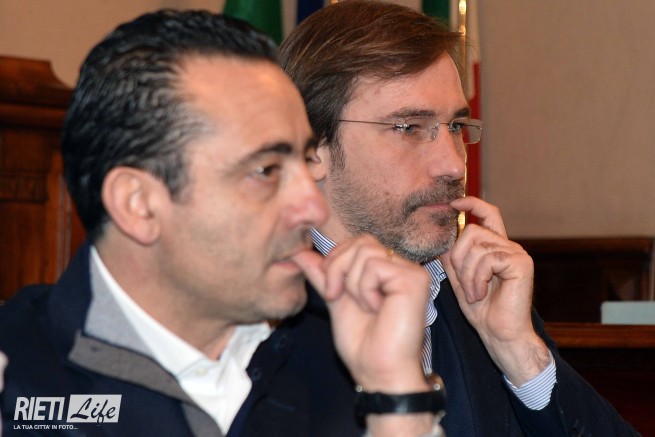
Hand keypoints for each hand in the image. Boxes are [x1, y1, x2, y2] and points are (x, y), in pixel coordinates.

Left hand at [292, 235, 429, 391]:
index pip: (357, 242)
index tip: (332, 291)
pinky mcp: (414, 279)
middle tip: (339, 297)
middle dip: (338, 268)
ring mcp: (410, 271)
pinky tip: (377, 308)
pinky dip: (364, 289)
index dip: (335, 262)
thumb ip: (322, 274)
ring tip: (365, 307)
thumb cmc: (361, 343)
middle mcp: (401, 266)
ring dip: (352, 283)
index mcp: (386, 269)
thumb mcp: (335, 300)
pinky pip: (375, 266)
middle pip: (361, 241)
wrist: (377, 371)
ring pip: (365, 252)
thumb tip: (299, 251)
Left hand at [440, 196, 549, 385]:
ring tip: (474, 293)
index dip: (472, 203)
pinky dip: (477, 278)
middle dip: (458, 258)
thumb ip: (452, 259)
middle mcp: (509, 246)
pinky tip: (481, 294)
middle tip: (463, 283)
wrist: (500, 334)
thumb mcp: (459, 279)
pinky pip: (487, 259)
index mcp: (496, 247)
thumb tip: (440, 239)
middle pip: (472, 232)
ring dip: (467, 274)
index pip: (488, 214)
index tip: (454, 203)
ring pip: (476, 247)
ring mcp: (516, 253)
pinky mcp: (520, 263)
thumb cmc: (482, 310)